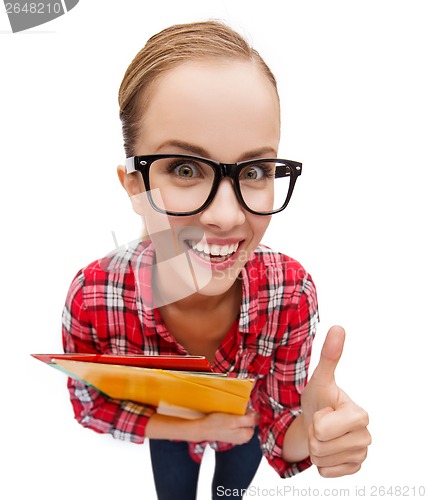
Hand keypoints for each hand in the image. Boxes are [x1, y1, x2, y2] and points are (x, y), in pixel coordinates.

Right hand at [199, 410, 258, 443]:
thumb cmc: (217, 424)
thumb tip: (259, 416)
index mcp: (247, 435)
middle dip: (244, 415)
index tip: (241, 410)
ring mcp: (237, 437)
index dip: (249, 412)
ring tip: (230, 414)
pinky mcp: (231, 434)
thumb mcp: (234, 420)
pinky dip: (233, 419)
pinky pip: (236, 424)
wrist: (203, 429)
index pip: (255, 420)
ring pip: (243, 422)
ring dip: (238, 416)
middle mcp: (243, 438)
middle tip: (234, 412)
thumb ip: (248, 420)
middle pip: (249, 421)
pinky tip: (227, 418)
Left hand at [301, 326, 370, 476]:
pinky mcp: (353, 469)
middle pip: (320, 445)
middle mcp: (366, 436)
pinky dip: (320, 463)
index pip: (323, 428)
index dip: (316, 420)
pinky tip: (327, 449)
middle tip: (320, 423)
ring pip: (321, 460)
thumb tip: (338, 327)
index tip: (324, 411)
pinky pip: (325, 473)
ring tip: (323, 435)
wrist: (315, 421)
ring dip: (316, 448)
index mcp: (360, 415)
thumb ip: (329, 356)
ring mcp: (361, 455)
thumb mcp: (319, 379)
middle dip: (313, 435)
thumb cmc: (318, 399)